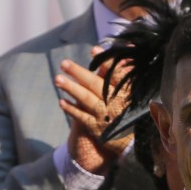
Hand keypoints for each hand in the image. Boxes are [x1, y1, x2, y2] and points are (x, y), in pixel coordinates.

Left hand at [57, 57, 133, 173]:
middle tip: (64, 64)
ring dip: (71, 88)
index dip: (107, 62)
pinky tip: (62, 101)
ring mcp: (107, 116)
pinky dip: (72, 109)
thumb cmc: (129, 110)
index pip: (118, 74)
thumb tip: (121, 48)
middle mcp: (117, 104)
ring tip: (58, 79)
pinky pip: (82, 117)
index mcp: (128, 93)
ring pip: (87, 100)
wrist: (130, 141)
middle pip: (97, 85)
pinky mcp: (98, 128)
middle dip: (80, 73)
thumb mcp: (132, 92)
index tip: (94, 49)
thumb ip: (124, 71)